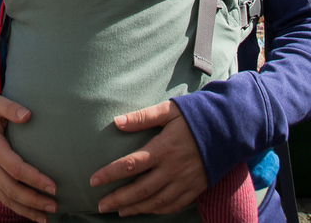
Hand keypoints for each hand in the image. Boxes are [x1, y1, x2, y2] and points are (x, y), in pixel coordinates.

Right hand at [0, 95, 57, 222]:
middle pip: (12, 189)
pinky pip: (3, 198)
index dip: (34, 179)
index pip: (15, 168)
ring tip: (47, 217)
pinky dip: (18, 209)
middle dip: (34, 200)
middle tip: (54, 205)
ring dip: (27, 209)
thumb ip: (10, 108)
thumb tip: (27, 115)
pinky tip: (34, 215)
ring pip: (7, 199)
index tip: (52, 186)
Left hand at [90, 101, 206, 216]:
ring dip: (135, 208)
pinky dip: (157, 210)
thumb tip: (117, 122)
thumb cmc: (195, 116)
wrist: (228, 129)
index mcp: (163, 149)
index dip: (110, 174)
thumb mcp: (169, 110)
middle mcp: (172, 169)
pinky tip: (145, 210)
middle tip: (100, 205)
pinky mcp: (195, 189)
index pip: (130, 165)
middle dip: (118, 199)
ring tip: (118, 211)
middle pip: (140, 189)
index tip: (93, 180)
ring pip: (155, 201)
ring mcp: (184, 182)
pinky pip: (173, 205)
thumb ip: (143, 117)